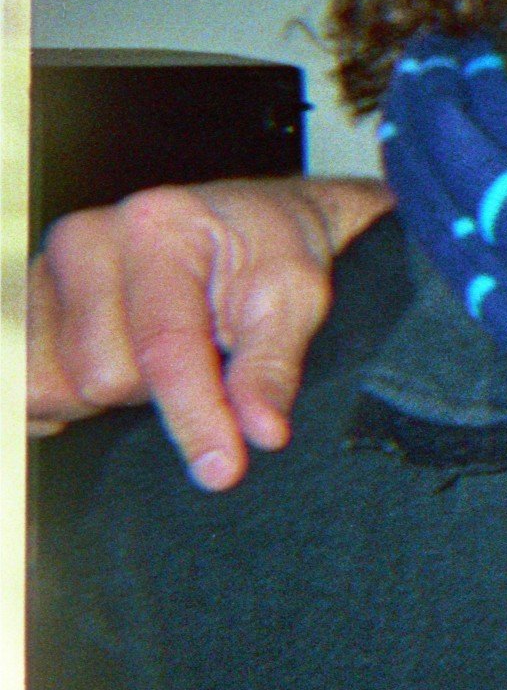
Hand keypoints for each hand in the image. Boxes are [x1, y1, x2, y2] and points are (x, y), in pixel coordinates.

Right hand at [28, 177, 389, 489]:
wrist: (241, 219)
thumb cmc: (269, 250)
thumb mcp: (296, 295)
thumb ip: (272, 364)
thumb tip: (263, 432)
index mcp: (159, 227)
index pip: (165, 346)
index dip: (195, 417)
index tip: (222, 470)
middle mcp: (88, 240)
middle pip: (101, 375)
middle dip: (153, 389)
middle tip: (193, 354)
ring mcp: (44, 270)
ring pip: (53, 387)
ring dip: (106, 394)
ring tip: (151, 355)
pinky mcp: (21, 303)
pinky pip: (20, 389)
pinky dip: (62, 397)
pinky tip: (104, 368)